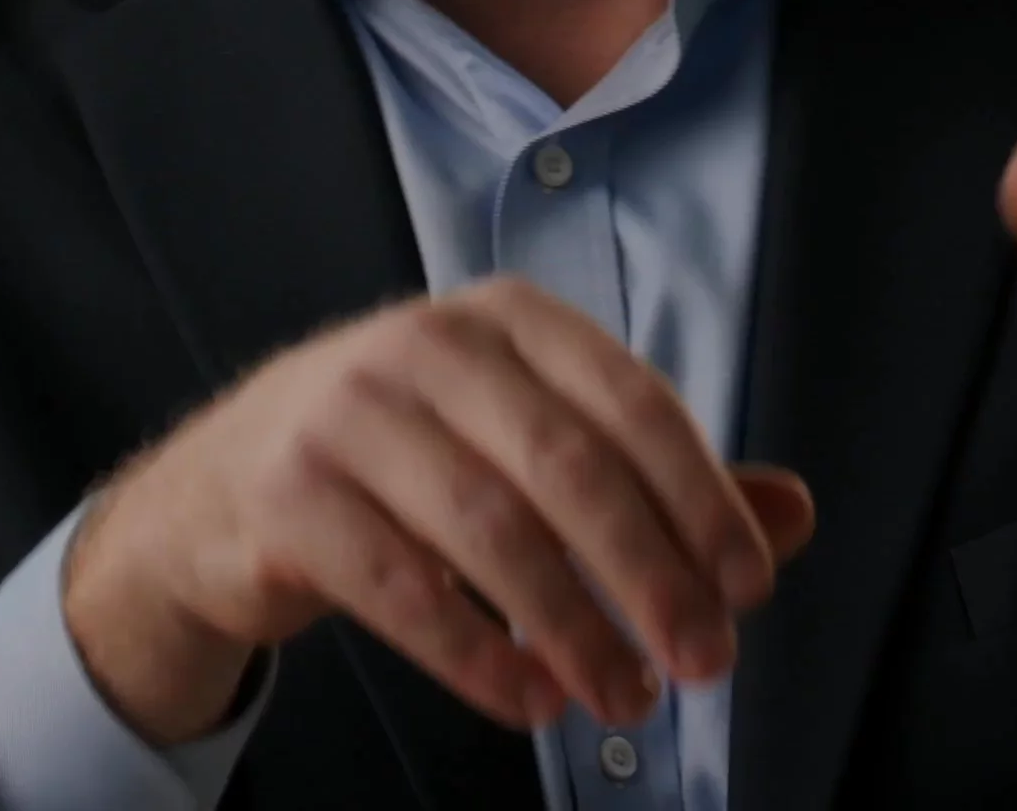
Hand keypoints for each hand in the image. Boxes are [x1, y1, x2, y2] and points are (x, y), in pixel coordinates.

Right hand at [63, 276, 817, 743]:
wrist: (220, 490)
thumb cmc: (408, 462)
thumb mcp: (533, 446)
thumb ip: (660, 480)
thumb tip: (796, 512)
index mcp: (506, 316)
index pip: (631, 402)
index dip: (701, 499)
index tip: (750, 587)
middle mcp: (426, 344)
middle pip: (568, 467)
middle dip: (651, 575)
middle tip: (705, 663)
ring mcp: (347, 413)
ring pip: (490, 531)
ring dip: (574, 629)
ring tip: (626, 699)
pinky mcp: (288, 496)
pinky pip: (403, 590)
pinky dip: (480, 656)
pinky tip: (533, 699)